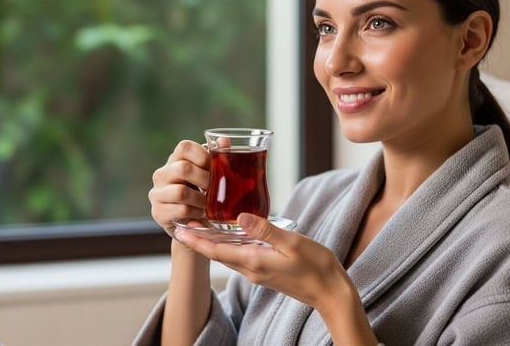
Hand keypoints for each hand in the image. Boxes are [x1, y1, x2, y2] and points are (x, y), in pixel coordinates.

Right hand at [149, 140, 209, 237]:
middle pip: (183, 168)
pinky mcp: (158, 212)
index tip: (214, 169)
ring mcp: (157, 193)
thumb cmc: (202, 195)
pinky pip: (181, 210)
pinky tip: (201, 214)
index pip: (185, 146)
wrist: (191, 225)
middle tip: (215, 190)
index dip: (203, 156)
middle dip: (205, 180)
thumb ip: (217, 158)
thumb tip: (224, 140)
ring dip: (201, 200)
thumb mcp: (210, 176)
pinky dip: (196, 213)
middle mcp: (162, 174)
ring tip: (209, 205)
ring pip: (181, 192)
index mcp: (174, 160)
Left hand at [175, 213, 377, 343]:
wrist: (330, 293)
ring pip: (228, 256)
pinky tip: (229, 237)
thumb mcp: (292, 242)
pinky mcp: (265, 272)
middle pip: (217, 253)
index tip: (179, 230)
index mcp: (253, 261)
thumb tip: (241, 216)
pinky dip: (228, 246)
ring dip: (212, 243)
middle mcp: (251, 269)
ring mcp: (258, 272)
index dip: (196, 240)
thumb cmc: (315, 267)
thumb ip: (265, 229)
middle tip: (182, 224)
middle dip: (198, 240)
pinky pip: (240, 258)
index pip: (216, 250)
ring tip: (199, 228)